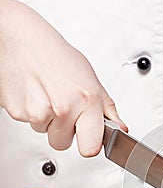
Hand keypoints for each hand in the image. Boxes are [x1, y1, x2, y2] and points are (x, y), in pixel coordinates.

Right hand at [0, 0, 126, 156]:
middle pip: (63, 144)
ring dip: (47, 120)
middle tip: (64, 107)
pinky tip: (35, 94)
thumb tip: (120, 129)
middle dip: (64, 130)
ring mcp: (39, 112)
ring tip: (48, 96)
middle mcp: (63, 109)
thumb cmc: (58, 57)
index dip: (89, 145)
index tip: (88, 139)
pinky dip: (32, 112)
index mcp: (86, 101)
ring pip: (45, 133)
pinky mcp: (18, 112)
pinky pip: (29, 124)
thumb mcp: (92, 80)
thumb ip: (107, 109)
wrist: (23, 39)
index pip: (90, 149)